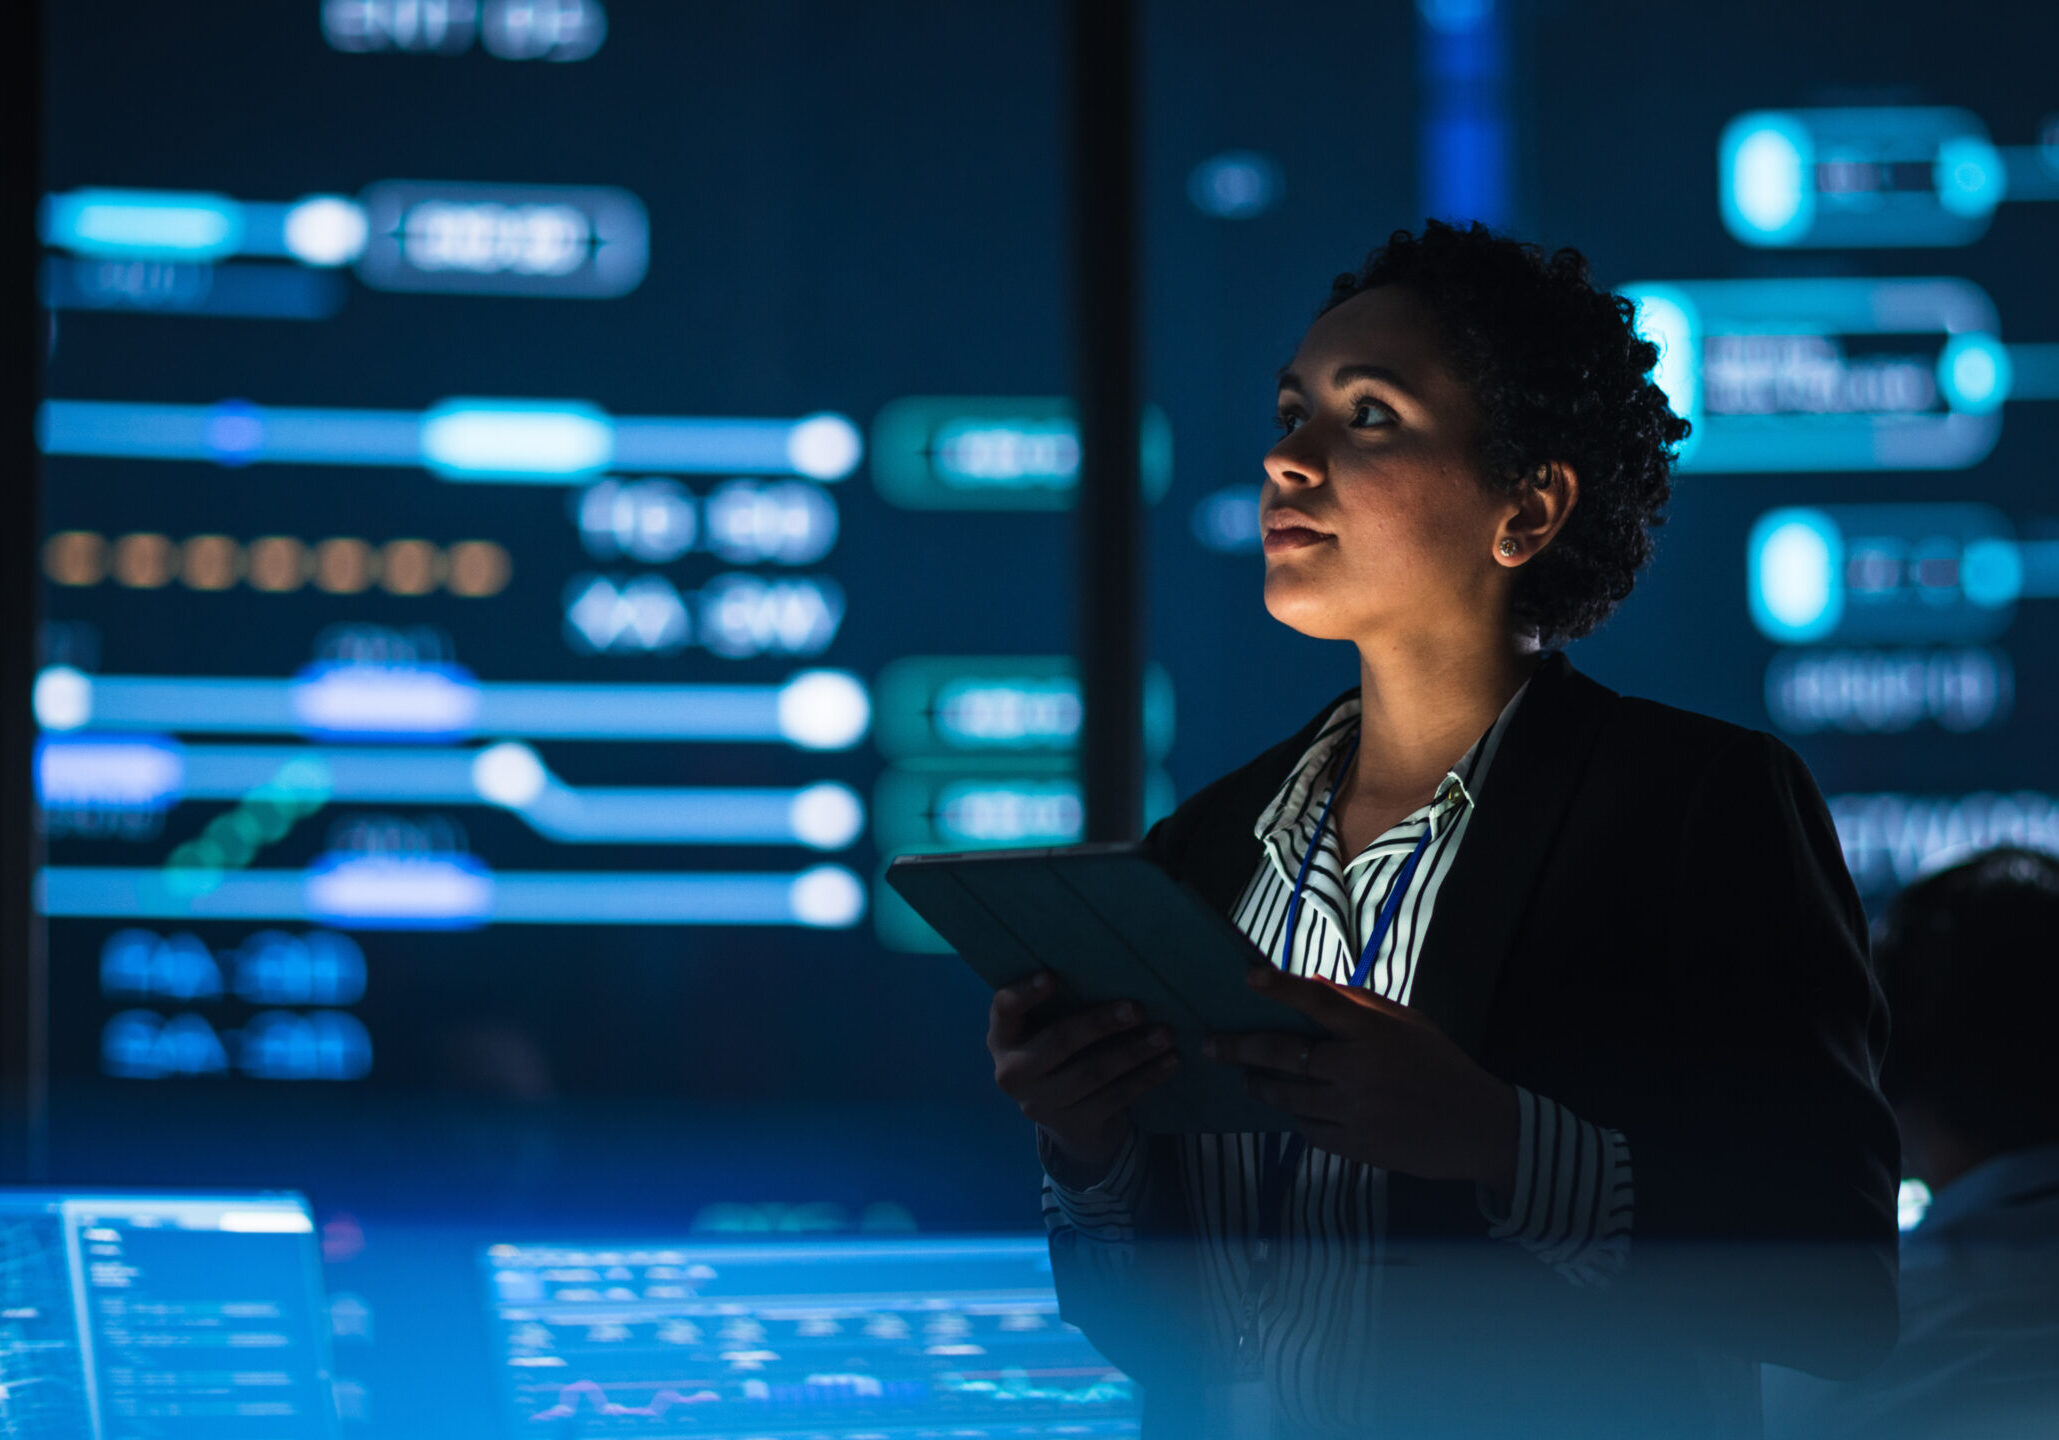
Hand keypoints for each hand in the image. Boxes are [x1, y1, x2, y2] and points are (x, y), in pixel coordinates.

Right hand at [987, 970, 1181, 1185]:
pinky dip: (1146, 1078)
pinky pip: (1114, 1099)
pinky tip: (1169, 1061)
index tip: (1051, 976)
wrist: (1067, 1112)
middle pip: (1058, 1043)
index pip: (1004, 1009)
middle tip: (1138, 1008)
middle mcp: (1012, 1072)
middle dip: (1100, 1023)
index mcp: (1002, 1037)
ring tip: (1165, 1034)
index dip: (1024, 994)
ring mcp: (1039, 1104)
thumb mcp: (1049, 1023)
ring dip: (1134, 1052)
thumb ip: (1064, 1000)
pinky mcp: (1071, 1126)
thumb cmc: (1062, 1047)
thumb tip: (1112, 963)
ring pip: (1092, 1073)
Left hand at [1204, 967, 1517, 1191]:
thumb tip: (1310, 982)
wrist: (1480, 1128)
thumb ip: (1360, 1003)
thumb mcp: (1409, 1023)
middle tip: (1211, 1045)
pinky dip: (1296, 1119)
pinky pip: (1308, 1131)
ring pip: (1288, 1097)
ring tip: (1248, 1080)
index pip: (1318, 1001)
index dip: (1280, 987)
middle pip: (1284, 1053)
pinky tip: (1293, 1111)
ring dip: (1261, 1087)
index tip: (1247, 977)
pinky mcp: (1356, 1146)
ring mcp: (1355, 1111)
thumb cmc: (1441, 1066)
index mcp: (1375, 1032)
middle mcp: (1359, 1069)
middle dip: (1240, 1048)